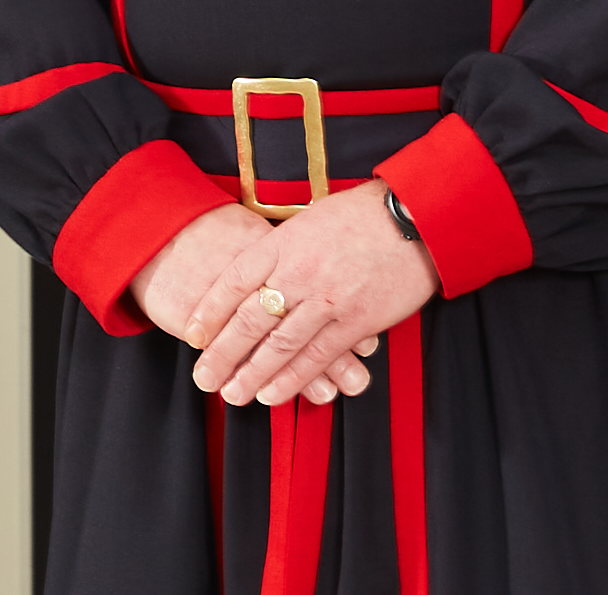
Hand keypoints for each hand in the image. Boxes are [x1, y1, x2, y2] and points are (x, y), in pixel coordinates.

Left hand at [129, 201, 375, 402]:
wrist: (414, 217)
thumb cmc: (362, 214)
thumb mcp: (312, 218)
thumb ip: (284, 247)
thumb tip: (259, 272)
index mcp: (285, 242)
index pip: (235, 279)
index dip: (209, 310)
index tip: (192, 334)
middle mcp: (300, 271)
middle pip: (250, 319)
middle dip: (222, 353)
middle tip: (203, 378)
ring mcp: (327, 299)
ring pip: (279, 346)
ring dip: (252, 375)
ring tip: (232, 394)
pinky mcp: (355, 322)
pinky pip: (316, 358)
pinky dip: (292, 380)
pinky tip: (273, 394)